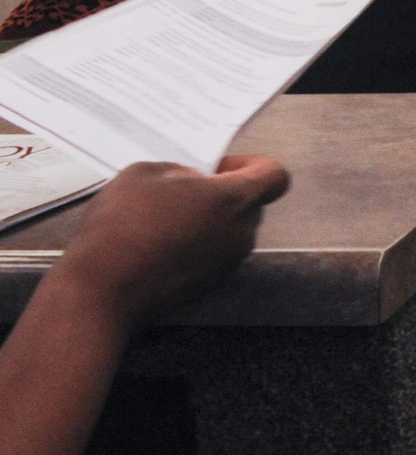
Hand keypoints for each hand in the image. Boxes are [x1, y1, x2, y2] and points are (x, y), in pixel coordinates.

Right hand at [54, 155, 290, 333]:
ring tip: (164, 219)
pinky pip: (212, 257)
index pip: (274, 176)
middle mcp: (241, 234)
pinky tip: (160, 245)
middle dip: (222, 194)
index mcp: (234, 200)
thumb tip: (191, 181)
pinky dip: (195, 248)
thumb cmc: (122, 227)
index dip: (251, 165)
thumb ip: (180, 171)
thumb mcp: (145, 173)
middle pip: (250, 205)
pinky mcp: (209, 287)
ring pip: (230, 232)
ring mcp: (228, 264)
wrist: (101, 288)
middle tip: (183, 192)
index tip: (220, 167)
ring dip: (207, 222)